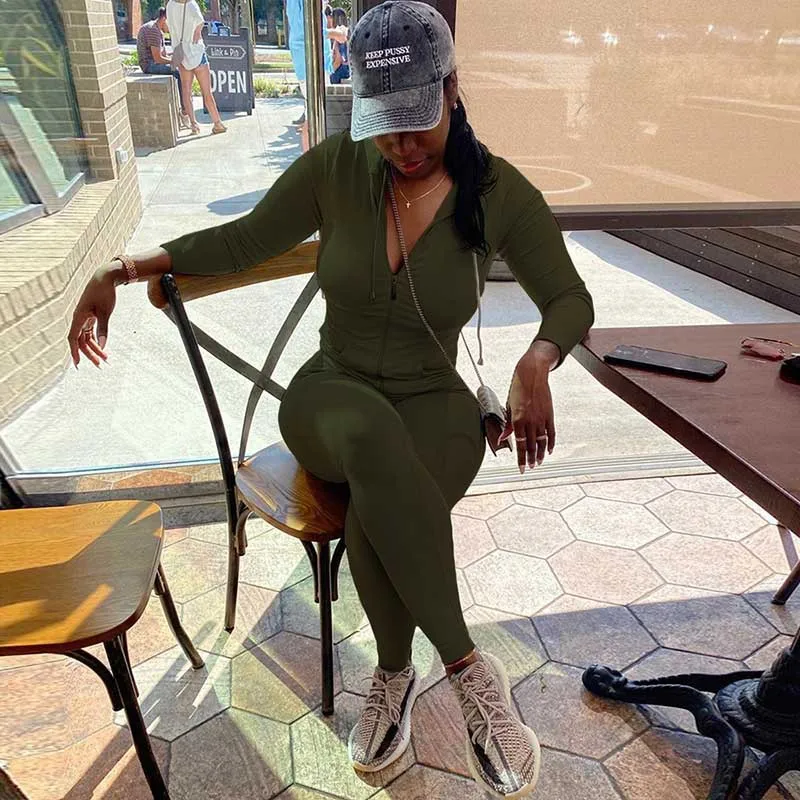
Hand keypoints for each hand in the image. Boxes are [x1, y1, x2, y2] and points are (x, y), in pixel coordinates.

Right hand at [68, 263, 119, 366]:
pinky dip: (96, 340)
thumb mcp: (105, 312)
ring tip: (105, 359)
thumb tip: (103, 346)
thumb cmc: (104, 293)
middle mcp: (79, 319)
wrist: (106, 277)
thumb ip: (103, 329)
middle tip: (100, 365)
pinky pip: (90, 333)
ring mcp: (84, 318)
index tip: (77, 364)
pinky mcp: (90, 316)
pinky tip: (104, 349)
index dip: (74, 352)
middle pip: (81, 341)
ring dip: (95, 348)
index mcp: (78, 317)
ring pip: (86, 338)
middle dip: (90, 354)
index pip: (73, 339)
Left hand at [499, 344, 557, 471]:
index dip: (521, 459)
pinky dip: (551, 443)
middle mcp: (530, 421)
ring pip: (542, 441)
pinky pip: (551, 433)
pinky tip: (549, 450)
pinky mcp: (549, 415)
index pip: (520, 445)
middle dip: (531, 459)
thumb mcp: (508, 406)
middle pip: (532, 446)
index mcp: (518, 420)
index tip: (521, 468)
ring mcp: (541, 418)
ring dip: (541, 454)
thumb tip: (503, 437)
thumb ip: (508, 424)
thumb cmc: (517, 389)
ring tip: (538, 462)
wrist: (531, 375)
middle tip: (530, 467)